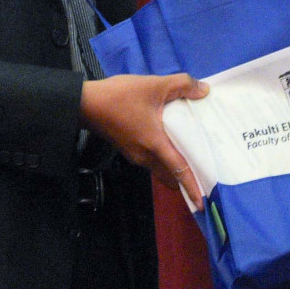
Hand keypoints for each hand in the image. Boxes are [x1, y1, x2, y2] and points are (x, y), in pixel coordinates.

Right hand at [80, 73, 210, 202]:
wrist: (85, 103)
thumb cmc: (119, 97)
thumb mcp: (154, 85)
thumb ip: (183, 84)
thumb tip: (204, 90)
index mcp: (155, 145)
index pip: (179, 170)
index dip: (192, 187)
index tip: (202, 203)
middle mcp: (145, 156)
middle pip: (169, 175)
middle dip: (185, 180)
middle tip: (202, 174)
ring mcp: (134, 155)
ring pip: (159, 168)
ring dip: (172, 167)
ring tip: (189, 154)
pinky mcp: (127, 149)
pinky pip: (150, 159)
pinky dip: (162, 157)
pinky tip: (169, 141)